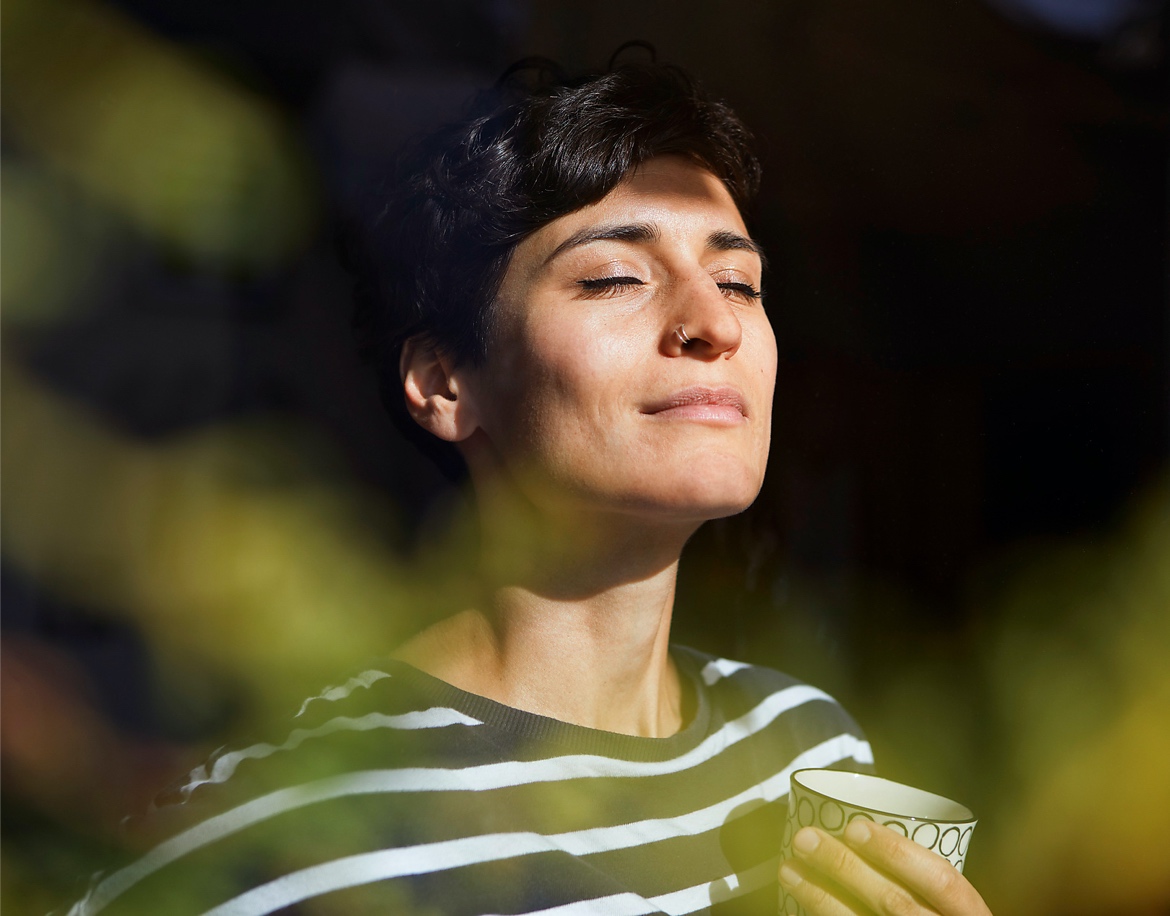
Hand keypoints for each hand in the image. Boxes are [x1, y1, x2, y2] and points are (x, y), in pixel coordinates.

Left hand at [779, 820, 991, 914]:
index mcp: (970, 914)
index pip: (939, 878)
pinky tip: (797, 906)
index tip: (855, 827)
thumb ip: (928, 879)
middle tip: (805, 838)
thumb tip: (863, 829)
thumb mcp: (956, 906)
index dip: (896, 851)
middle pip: (894, 901)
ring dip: (820, 896)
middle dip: (845, 867)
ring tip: (789, 869)